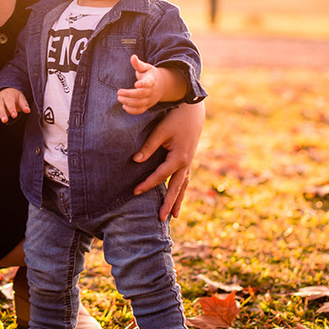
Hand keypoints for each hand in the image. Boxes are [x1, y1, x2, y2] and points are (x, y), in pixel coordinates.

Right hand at [0, 88, 29, 130]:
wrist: (4, 92)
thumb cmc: (14, 97)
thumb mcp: (20, 98)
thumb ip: (24, 105)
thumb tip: (28, 110)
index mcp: (7, 96)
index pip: (9, 101)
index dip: (11, 108)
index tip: (15, 115)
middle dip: (1, 113)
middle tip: (5, 120)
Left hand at [117, 55, 165, 114]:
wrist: (162, 85)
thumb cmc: (150, 75)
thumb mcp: (146, 67)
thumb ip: (138, 64)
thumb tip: (133, 56)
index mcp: (152, 80)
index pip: (148, 83)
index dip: (143, 84)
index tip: (136, 84)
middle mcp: (152, 91)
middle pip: (141, 95)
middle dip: (129, 94)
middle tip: (119, 92)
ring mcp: (150, 100)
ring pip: (139, 104)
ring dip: (128, 102)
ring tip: (119, 98)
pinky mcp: (148, 106)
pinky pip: (140, 111)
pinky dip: (132, 111)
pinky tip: (124, 106)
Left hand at [132, 100, 204, 219]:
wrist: (193, 110)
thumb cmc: (175, 118)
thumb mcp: (161, 131)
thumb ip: (149, 146)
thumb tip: (136, 161)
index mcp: (179, 157)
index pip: (160, 175)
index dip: (147, 184)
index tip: (135, 191)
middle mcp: (186, 163)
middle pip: (176, 188)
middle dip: (168, 203)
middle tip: (161, 218)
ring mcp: (189, 162)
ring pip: (182, 186)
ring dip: (178, 200)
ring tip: (174, 216)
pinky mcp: (188, 159)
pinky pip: (185, 179)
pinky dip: (181, 189)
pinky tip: (178, 197)